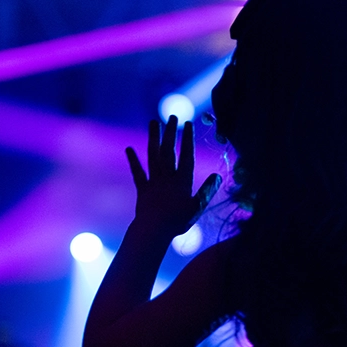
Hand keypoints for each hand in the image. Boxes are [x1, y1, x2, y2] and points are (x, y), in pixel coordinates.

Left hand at [126, 117, 221, 238]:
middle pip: (168, 151)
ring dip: (153, 138)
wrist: (153, 230)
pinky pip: (138, 173)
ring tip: (153, 123)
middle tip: (172, 116)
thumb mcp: (197, 207)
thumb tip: (217, 176)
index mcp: (182, 181)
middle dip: (170, 133)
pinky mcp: (142, 190)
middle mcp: (167, 177)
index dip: (187, 139)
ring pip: (153, 156)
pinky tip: (129, 149)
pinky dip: (134, 160)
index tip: (188, 124)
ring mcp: (153, 182)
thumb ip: (207, 191)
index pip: (186, 156)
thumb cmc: (177, 221)